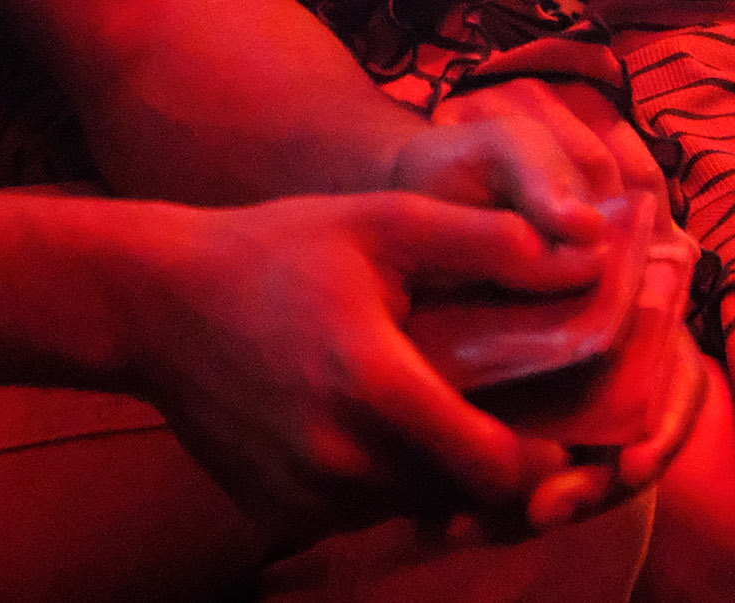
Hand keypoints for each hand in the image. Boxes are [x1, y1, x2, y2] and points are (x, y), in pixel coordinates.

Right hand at [121, 192, 603, 539]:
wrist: (157, 303)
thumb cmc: (276, 250)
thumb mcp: (382, 221)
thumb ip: (483, 240)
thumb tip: (578, 254)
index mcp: (376, 386)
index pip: (497, 469)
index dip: (540, 457)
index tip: (553, 426)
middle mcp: (342, 460)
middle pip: (462, 496)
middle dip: (494, 466)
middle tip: (505, 418)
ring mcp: (305, 496)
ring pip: (413, 508)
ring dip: (435, 473)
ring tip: (431, 409)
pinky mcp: (278, 514)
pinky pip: (360, 514)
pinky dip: (379, 482)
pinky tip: (367, 423)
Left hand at [415, 84, 706, 537]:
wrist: (410, 188)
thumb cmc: (471, 162)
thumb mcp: (502, 150)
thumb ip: (539, 176)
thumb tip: (584, 231)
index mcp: (638, 283)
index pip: (676, 376)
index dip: (664, 427)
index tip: (629, 464)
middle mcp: (616, 338)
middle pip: (633, 438)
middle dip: (597, 485)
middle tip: (541, 509)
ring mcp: (570, 372)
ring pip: (581, 462)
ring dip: (543, 499)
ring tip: (483, 518)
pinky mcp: (518, 394)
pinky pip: (527, 457)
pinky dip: (501, 490)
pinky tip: (451, 512)